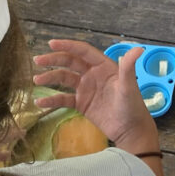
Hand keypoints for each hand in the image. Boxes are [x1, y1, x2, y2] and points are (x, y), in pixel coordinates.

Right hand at [32, 39, 158, 153]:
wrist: (130, 132)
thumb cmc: (132, 107)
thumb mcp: (128, 87)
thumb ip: (128, 68)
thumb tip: (138, 48)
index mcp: (104, 66)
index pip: (83, 52)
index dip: (68, 46)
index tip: (51, 43)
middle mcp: (93, 74)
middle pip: (70, 62)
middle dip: (53, 60)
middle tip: (38, 60)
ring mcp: (86, 89)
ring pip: (64, 78)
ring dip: (50, 78)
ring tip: (36, 80)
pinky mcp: (81, 104)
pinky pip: (63, 99)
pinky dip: (52, 99)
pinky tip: (40, 102)